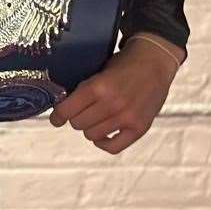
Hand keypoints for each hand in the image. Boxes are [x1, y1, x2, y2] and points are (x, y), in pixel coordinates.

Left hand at [48, 35, 180, 154]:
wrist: (154, 62)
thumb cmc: (123, 64)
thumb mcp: (97, 70)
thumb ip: (83, 89)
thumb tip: (62, 105)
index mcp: (97, 87)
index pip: (66, 110)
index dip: (58, 116)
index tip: (56, 118)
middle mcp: (111, 104)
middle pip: (77, 124)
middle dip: (75, 118)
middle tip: (80, 112)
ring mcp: (127, 118)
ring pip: (92, 135)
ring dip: (90, 128)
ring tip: (94, 119)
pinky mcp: (139, 128)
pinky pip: (113, 147)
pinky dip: (104, 142)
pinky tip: (103, 134)